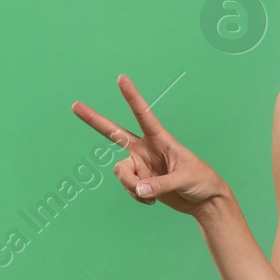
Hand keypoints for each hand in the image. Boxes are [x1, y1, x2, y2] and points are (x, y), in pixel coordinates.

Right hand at [71, 75, 228, 218]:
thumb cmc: (201, 181)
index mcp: (160, 139)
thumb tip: (139, 190)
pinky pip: (128, 188)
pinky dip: (136, 197)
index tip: (121, 79)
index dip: (132, 97)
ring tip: (149, 195)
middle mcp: (146, 149)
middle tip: (75, 105)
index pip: (143, 115)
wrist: (204, 201)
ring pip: (120, 172)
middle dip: (94, 120)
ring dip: (130, 185)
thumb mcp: (184, 179)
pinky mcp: (140, 182)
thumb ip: (160, 184)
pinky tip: (152, 201)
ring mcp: (141, 165)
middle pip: (114, 133)